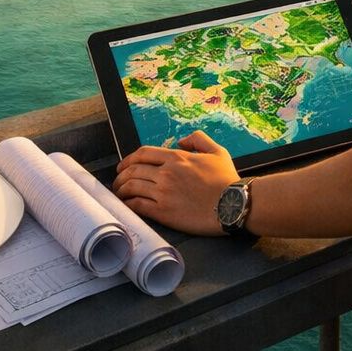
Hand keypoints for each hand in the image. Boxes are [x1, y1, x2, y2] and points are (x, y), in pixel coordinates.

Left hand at [113, 131, 240, 235]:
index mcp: (177, 157)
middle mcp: (166, 173)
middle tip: (118, 181)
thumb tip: (182, 141)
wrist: (233, 205)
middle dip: (121, 175)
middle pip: (133, 170)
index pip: (143, 153)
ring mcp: (163, 193)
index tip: (124, 165)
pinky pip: (138, 205)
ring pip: (132, 187)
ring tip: (119, 193)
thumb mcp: (217, 151)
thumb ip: (198, 139)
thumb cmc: (227, 180)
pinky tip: (127, 205)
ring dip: (122, 189)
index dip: (129, 158)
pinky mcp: (164, 212)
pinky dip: (128, 204)